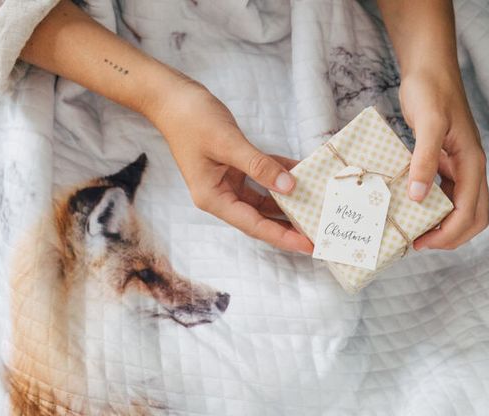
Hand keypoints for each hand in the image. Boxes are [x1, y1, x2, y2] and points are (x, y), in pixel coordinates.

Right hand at [147, 76, 312, 254]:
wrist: (169, 96)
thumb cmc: (191, 119)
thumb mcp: (228, 143)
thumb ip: (259, 166)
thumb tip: (288, 187)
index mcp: (214, 198)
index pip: (254, 225)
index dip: (283, 237)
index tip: (307, 245)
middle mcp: (221, 196)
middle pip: (261, 218)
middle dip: (289, 226)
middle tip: (318, 233)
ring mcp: (227, 182)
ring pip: (264, 200)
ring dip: (288, 202)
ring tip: (315, 208)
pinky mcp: (234, 167)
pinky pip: (262, 177)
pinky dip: (280, 175)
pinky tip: (302, 173)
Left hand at [399, 69, 488, 250]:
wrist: (430, 68)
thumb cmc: (431, 91)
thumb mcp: (428, 124)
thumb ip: (424, 160)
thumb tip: (419, 198)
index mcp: (473, 164)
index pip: (469, 214)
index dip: (447, 235)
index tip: (420, 243)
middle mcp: (472, 169)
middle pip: (473, 219)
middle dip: (450, 238)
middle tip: (420, 244)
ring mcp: (461, 167)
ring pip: (462, 210)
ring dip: (444, 227)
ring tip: (416, 234)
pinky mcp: (448, 163)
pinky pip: (448, 197)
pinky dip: (435, 210)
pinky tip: (413, 211)